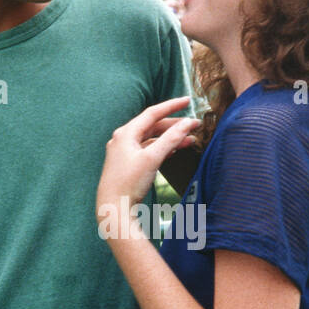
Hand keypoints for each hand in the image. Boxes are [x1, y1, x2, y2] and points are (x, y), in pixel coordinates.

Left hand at [96, 97, 199, 228]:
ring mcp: (125, 151)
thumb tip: (187, 123)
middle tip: (194, 125)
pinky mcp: (128, 163)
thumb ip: (171, 139)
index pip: (152, 113)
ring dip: (171, 139)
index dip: (172, 106)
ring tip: (191, 140)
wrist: (113, 207)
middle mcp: (123, 139)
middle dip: (175, 126)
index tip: (188, 101)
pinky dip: (162, 149)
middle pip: (153, 126)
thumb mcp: (153, 158)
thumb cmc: (129, 182)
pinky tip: (176, 150)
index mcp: (126, 133)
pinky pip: (148, 150)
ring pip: (152, 139)